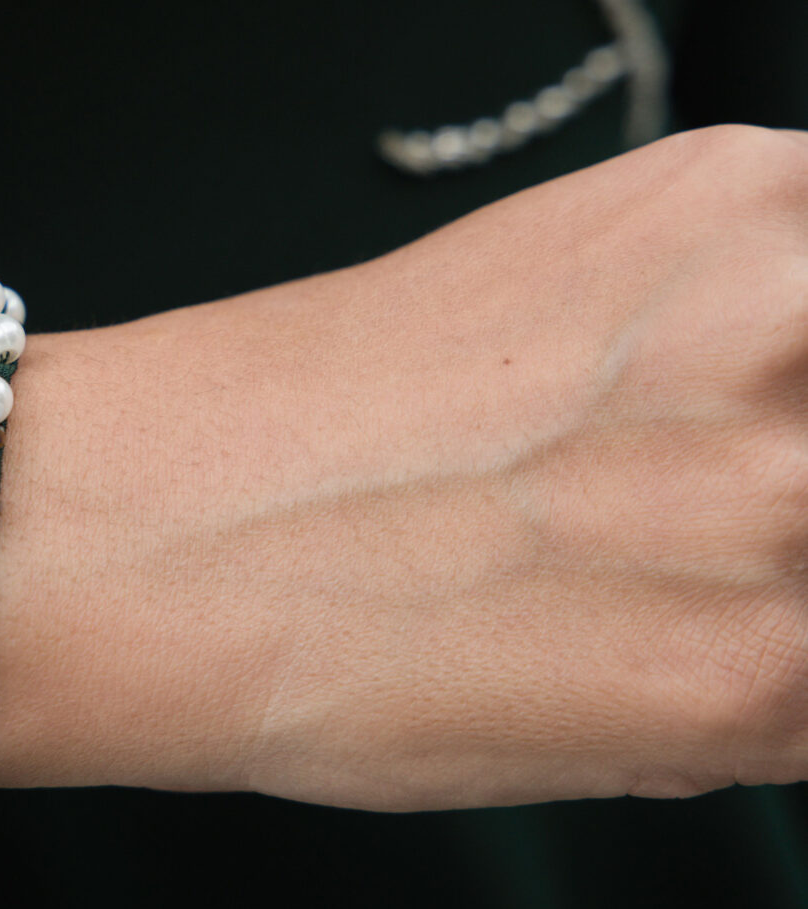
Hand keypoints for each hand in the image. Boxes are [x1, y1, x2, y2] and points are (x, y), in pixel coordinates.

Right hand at [0, 126, 807, 807]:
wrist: (163, 532)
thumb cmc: (340, 415)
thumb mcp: (591, 280)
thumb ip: (762, 325)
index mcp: (762, 198)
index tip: (795, 445)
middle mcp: (797, 314)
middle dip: (800, 514)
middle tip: (707, 530)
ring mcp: (784, 493)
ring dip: (782, 603)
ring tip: (662, 606)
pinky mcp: (755, 676)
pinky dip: (772, 710)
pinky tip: (670, 693)